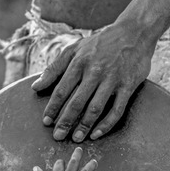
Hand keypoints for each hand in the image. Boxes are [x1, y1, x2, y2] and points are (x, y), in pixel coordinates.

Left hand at [31, 22, 154, 141]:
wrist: (134, 32)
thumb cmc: (99, 43)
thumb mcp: (74, 50)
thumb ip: (53, 69)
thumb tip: (35, 87)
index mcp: (79, 63)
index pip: (62, 90)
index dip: (53, 108)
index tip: (46, 122)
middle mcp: (95, 71)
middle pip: (77, 102)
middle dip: (65, 121)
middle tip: (57, 136)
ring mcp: (112, 79)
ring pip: (95, 108)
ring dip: (84, 126)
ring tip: (75, 138)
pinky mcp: (128, 85)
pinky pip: (117, 110)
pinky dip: (106, 124)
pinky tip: (96, 134)